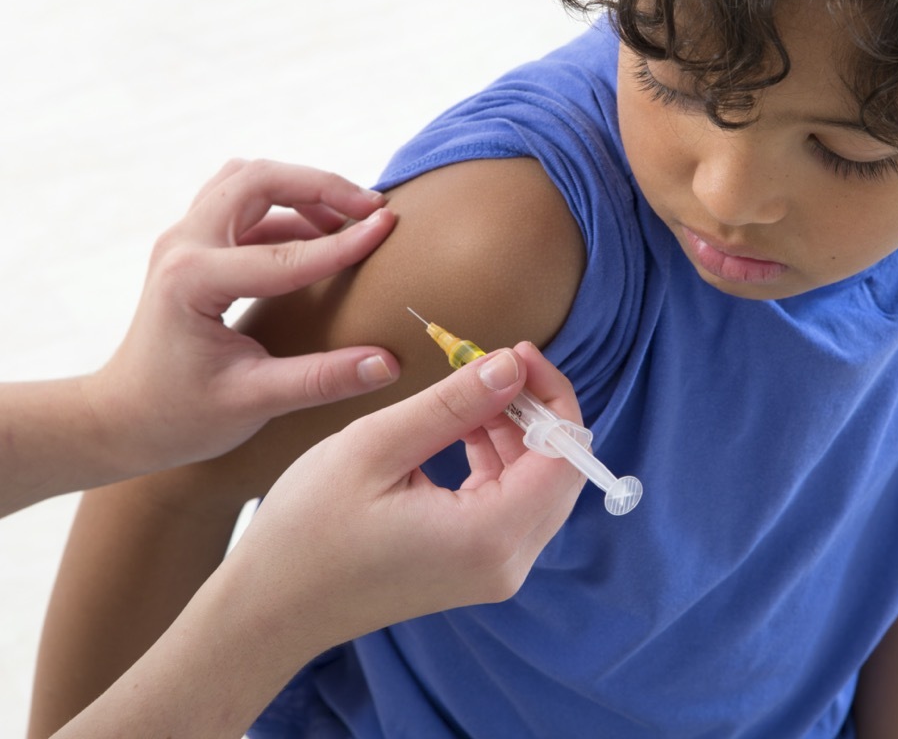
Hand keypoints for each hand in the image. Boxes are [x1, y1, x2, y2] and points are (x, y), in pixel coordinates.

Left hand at [84, 159, 400, 474]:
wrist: (125, 418)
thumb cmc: (182, 415)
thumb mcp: (255, 402)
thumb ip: (322, 380)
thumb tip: (386, 364)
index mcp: (192, 280)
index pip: (285, 252)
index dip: (344, 242)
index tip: (389, 228)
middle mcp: (182, 245)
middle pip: (258, 180)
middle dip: (321, 186)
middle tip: (372, 207)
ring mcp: (184, 239)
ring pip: (248, 181)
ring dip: (301, 188)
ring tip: (349, 216)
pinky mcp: (194, 246)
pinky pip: (242, 201)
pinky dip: (285, 206)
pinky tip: (320, 233)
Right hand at [225, 341, 585, 654]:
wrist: (270, 608)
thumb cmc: (307, 529)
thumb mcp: (376, 447)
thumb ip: (454, 404)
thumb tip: (512, 365)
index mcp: (489, 536)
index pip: (565, 455)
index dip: (552, 395)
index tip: (517, 350)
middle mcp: (507, 562)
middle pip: (560, 470)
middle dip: (535, 409)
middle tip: (492, 362)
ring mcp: (494, 570)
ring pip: (537, 484)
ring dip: (514, 431)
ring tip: (467, 391)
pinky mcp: (477, 567)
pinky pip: (511, 503)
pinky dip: (497, 459)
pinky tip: (461, 428)